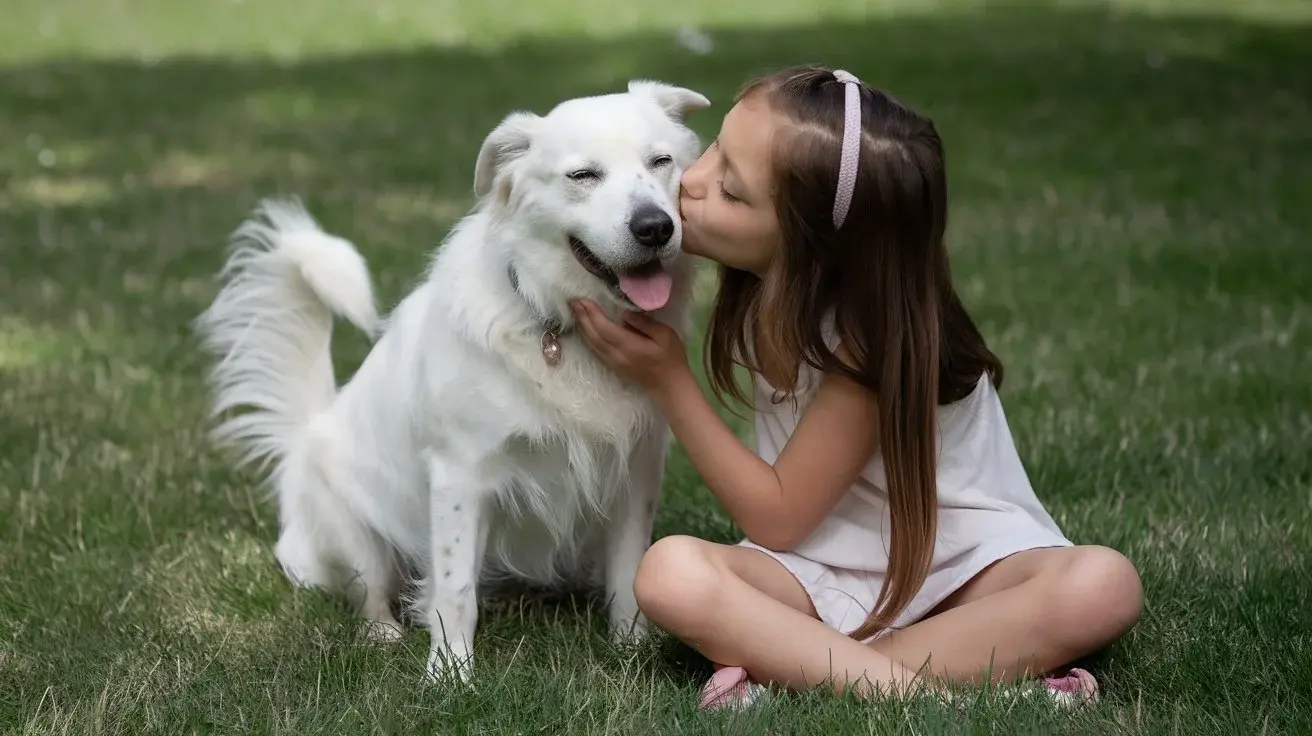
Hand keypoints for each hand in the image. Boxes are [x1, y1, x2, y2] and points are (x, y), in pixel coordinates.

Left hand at [570, 298, 690, 393]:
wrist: (669, 385)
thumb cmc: (671, 358)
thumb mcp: (665, 335)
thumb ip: (644, 323)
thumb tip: (625, 314)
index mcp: (629, 346)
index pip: (605, 328)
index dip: (592, 314)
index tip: (583, 300)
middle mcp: (617, 355)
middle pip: (594, 335)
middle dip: (582, 317)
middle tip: (573, 301)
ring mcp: (613, 362)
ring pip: (592, 343)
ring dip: (582, 326)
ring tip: (576, 311)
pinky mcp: (614, 366)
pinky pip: (596, 349)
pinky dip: (588, 337)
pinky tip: (585, 329)